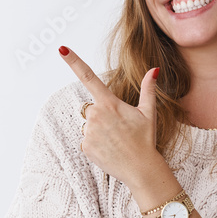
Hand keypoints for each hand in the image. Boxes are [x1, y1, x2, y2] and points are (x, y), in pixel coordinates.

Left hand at [58, 45, 161, 185]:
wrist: (141, 169)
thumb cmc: (146, 139)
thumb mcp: (149, 112)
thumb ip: (148, 89)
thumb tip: (154, 70)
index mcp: (109, 103)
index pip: (89, 77)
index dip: (74, 61)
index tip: (62, 48)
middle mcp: (96, 115)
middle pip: (91, 109)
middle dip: (101, 116)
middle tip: (118, 129)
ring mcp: (88, 131)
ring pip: (88, 126)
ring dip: (98, 131)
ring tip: (114, 141)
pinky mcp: (85, 146)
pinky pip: (86, 141)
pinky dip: (95, 144)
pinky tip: (108, 150)